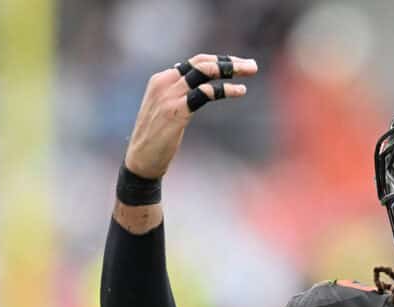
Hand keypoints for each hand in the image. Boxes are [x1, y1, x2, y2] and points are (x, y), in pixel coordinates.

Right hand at [124, 54, 257, 178]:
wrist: (141, 159)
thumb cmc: (156, 137)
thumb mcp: (165, 108)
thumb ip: (176, 92)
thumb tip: (189, 78)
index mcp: (162, 79)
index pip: (195, 61)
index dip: (219, 60)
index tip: (239, 64)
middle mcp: (164, 82)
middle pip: (202, 62)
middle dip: (229, 62)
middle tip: (252, 65)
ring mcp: (170, 95)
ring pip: (204, 71)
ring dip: (230, 69)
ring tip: (251, 71)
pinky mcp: (177, 111)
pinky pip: (205, 92)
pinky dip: (225, 89)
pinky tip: (240, 90)